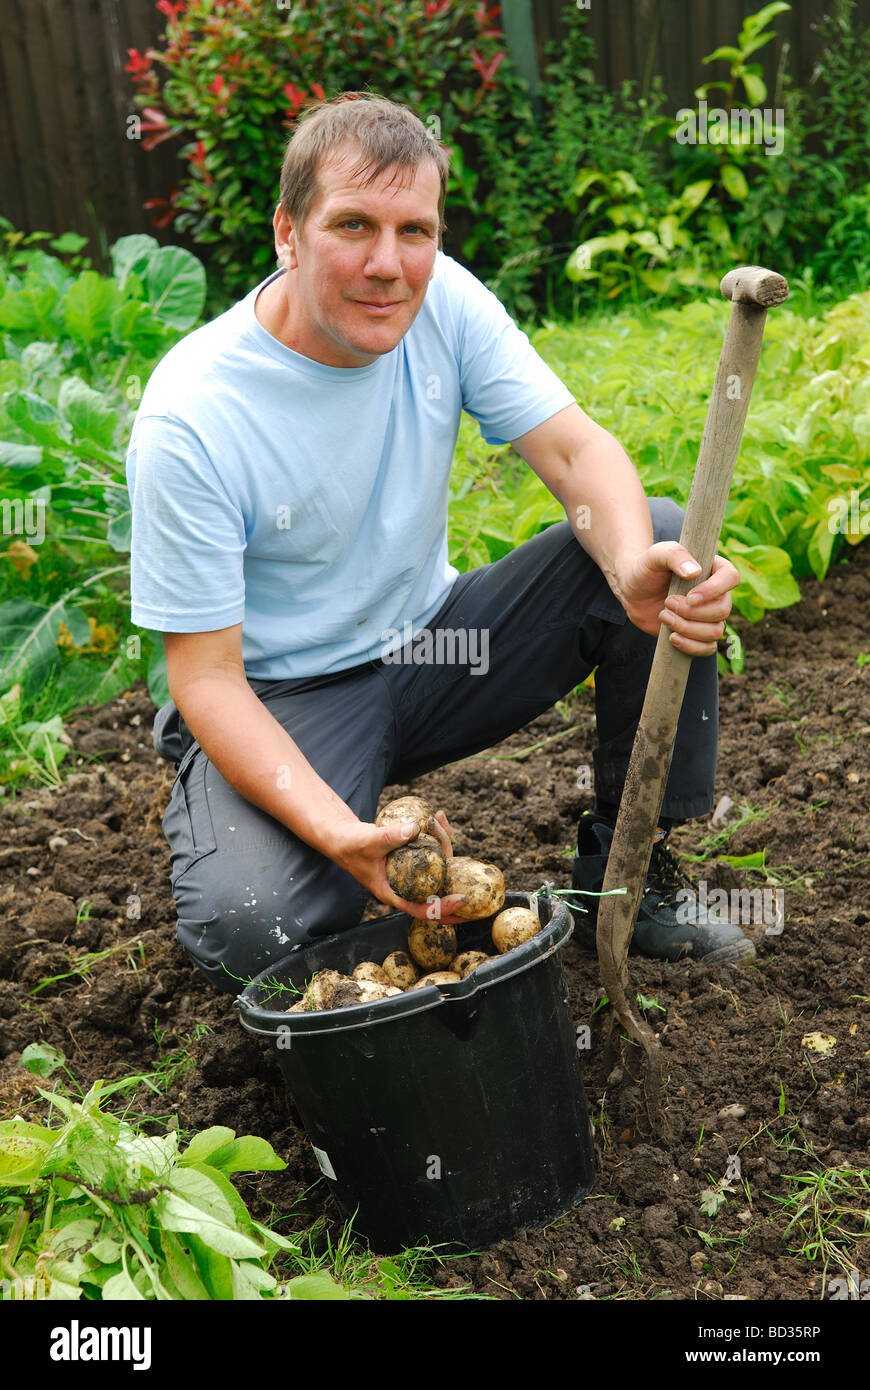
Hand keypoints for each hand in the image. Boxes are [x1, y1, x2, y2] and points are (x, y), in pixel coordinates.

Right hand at [331, 810, 466, 922]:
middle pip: (436, 886)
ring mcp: (409, 872)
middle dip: (451, 869)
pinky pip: (429, 850)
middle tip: (451, 842)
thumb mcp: (367, 841)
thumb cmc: (349, 845)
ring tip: (439, 820)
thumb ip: (388, 837)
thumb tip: (415, 829)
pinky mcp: (410, 857)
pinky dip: (435, 834)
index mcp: (393, 893)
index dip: (444, 908)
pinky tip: (438, 817)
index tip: (462, 899)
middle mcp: (404, 885)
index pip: (422, 909)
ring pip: (435, 864)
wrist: (342, 836)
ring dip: (442, 842)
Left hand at [614, 543, 739, 656]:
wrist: (633, 591)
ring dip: (687, 628)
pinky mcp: (698, 634)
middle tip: (668, 603)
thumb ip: (675, 555)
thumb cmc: (648, 568)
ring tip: (663, 616)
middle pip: (723, 609)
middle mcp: (717, 594)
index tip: (689, 597)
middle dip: (692, 612)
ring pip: (716, 631)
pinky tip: (671, 637)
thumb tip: (695, 572)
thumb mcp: (657, 554)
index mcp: (714, 569)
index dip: (713, 591)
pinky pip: (708, 648)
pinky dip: (690, 646)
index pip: (731, 577)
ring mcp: (709, 616)